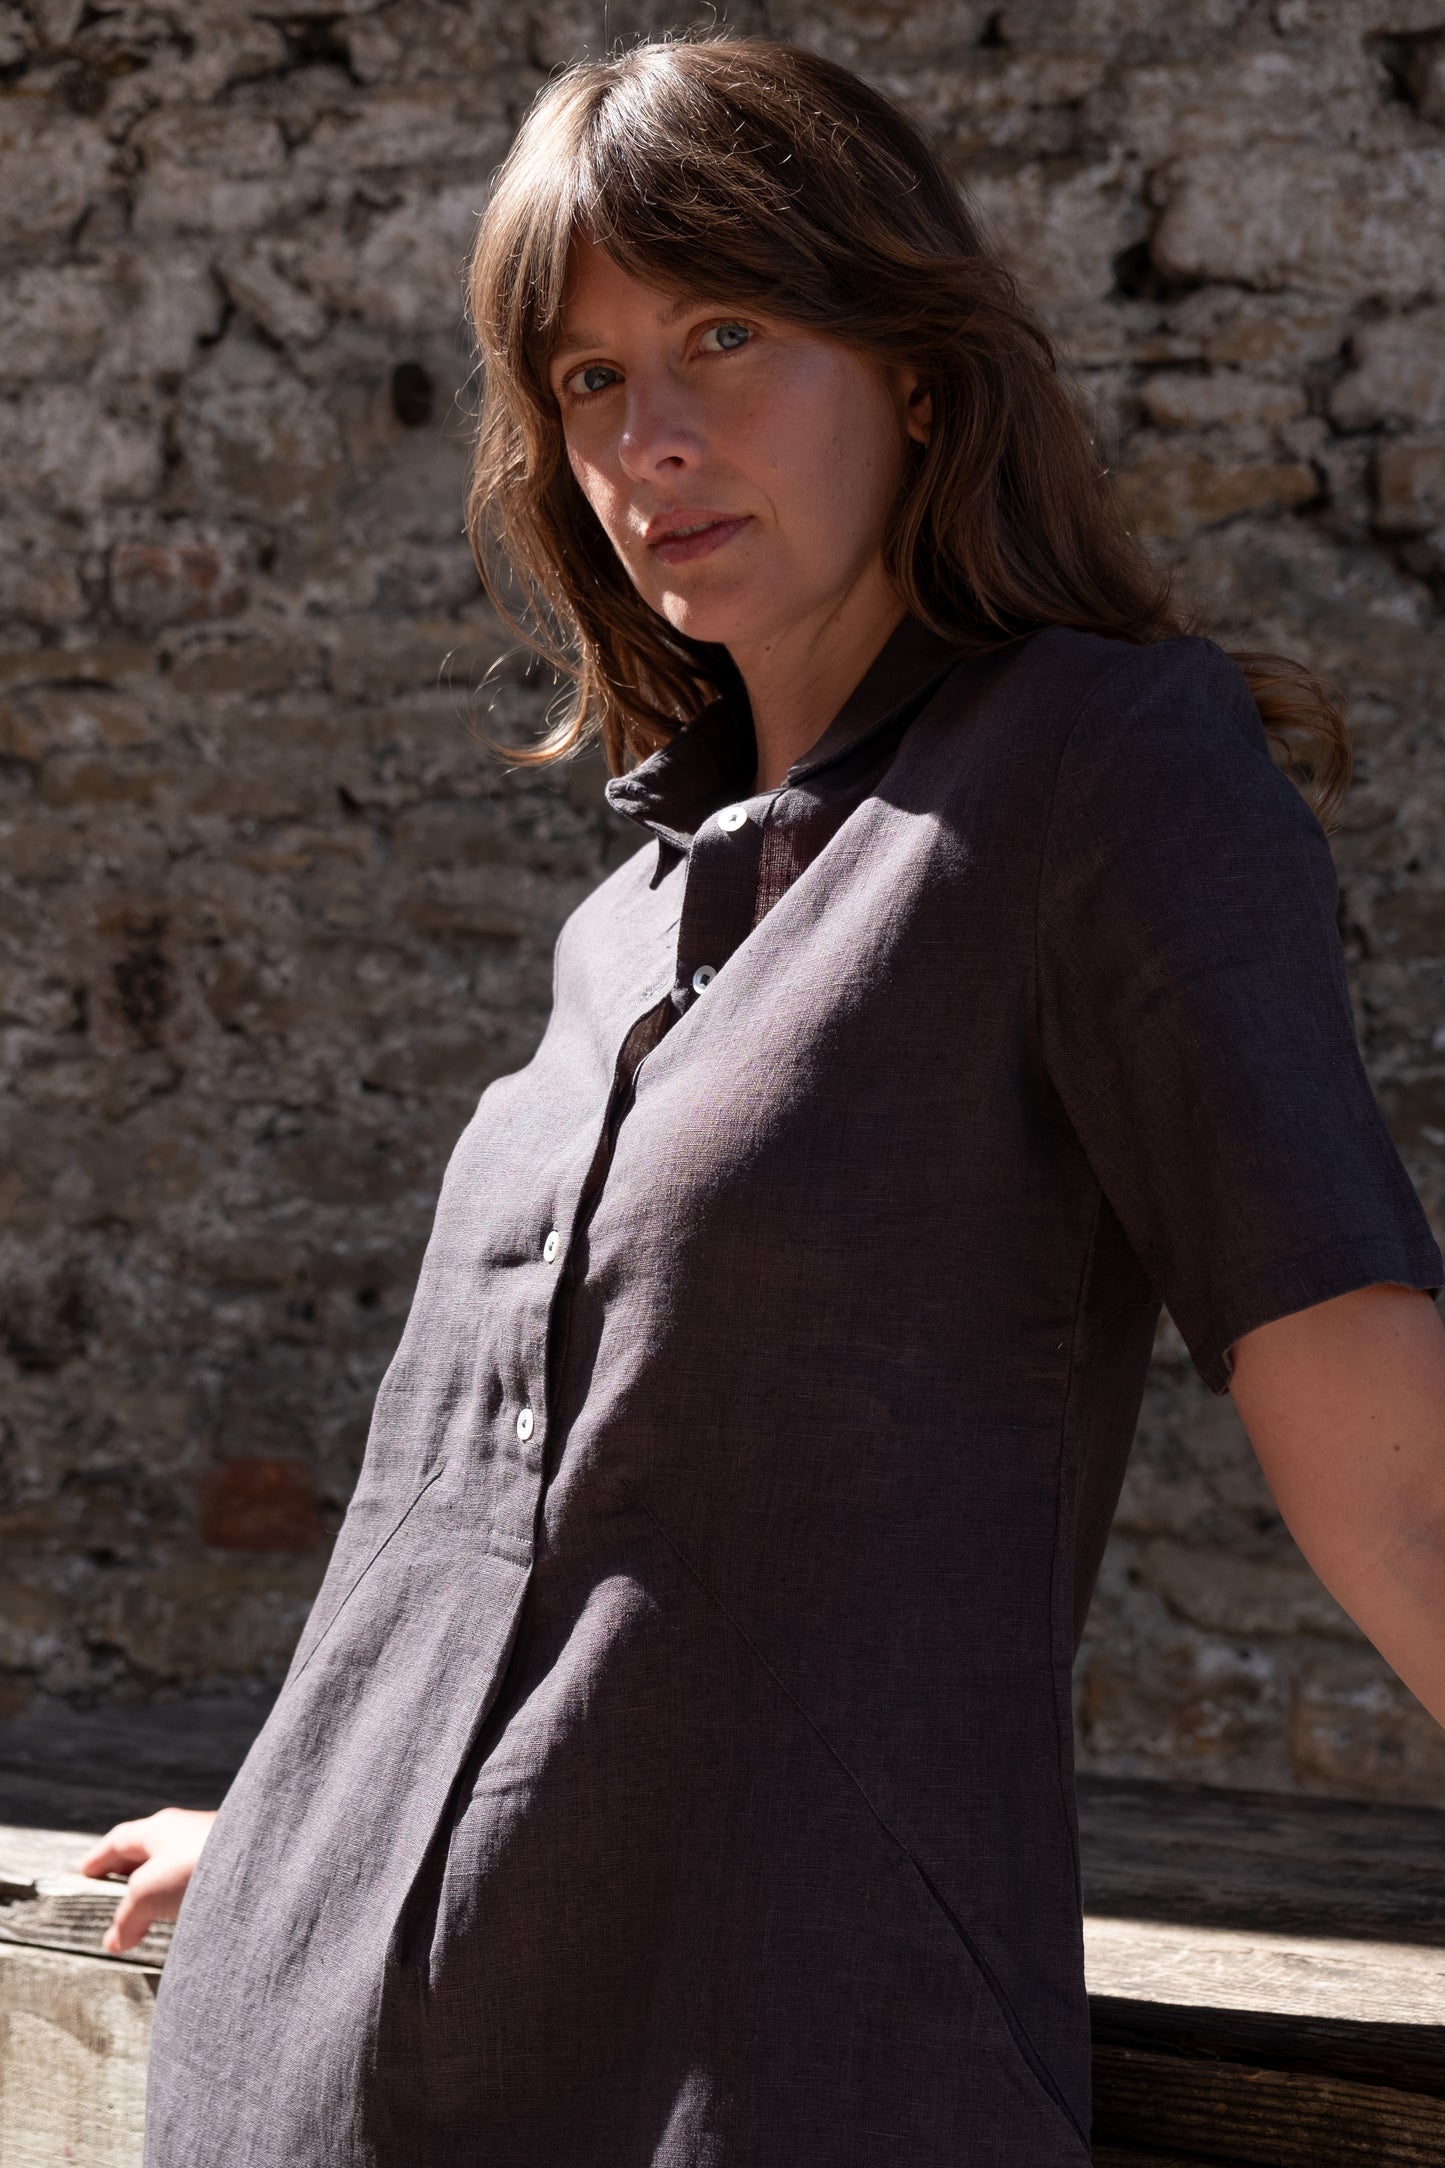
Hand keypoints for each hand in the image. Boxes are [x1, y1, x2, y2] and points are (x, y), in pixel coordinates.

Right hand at [77, 1807, 217, 1953]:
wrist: (262, 1870)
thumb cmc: (196, 1867)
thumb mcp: (146, 1893)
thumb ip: (126, 1917)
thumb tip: (115, 1940)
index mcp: (160, 1828)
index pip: (121, 1840)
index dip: (99, 1858)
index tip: (84, 1872)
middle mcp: (185, 1834)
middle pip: (148, 1853)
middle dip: (128, 1875)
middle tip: (110, 1896)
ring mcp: (210, 1852)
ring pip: (173, 1872)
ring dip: (155, 1894)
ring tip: (142, 1918)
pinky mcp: (230, 1875)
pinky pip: (196, 1888)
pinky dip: (179, 1903)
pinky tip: (179, 1920)